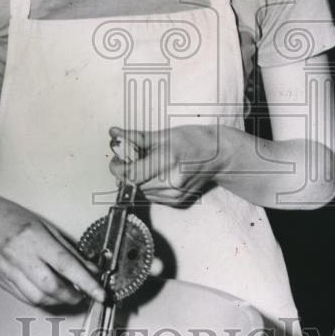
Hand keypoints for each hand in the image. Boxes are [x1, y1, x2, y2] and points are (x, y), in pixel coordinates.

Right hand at [0, 196, 104, 306]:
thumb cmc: (14, 218)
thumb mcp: (45, 226)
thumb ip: (68, 249)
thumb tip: (91, 269)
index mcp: (34, 238)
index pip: (66, 265)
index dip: (86, 282)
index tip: (101, 293)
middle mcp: (20, 256)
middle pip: (51, 287)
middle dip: (72, 295)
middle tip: (83, 293)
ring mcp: (8, 271)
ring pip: (38, 298)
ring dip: (58, 300)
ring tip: (68, 293)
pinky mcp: (1, 282)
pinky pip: (25, 298)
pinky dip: (42, 300)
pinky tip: (49, 293)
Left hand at [109, 124, 227, 207]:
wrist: (219, 156)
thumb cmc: (195, 140)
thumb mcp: (164, 134)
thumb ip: (136, 138)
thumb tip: (114, 134)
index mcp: (167, 161)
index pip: (130, 174)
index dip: (117, 168)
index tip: (116, 160)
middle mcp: (171, 182)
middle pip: (133, 185)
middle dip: (126, 172)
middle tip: (130, 158)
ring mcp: (175, 195)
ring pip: (140, 192)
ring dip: (136, 180)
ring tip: (147, 164)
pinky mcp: (176, 201)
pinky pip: (151, 196)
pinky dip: (147, 186)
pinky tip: (157, 174)